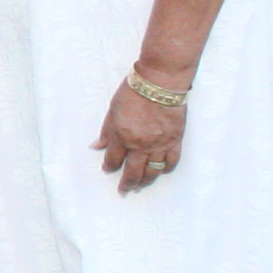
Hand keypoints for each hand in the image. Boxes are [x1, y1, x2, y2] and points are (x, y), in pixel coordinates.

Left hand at [93, 63, 190, 194]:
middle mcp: (140, 144)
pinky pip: (171, 162)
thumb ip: (106, 131)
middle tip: (123, 190)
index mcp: (122, 136)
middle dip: (126, 184)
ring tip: (141, 186)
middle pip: (132, 172)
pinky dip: (165, 169)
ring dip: (145, 181)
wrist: (160, 82)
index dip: (109, 167)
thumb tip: (97, 146)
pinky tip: (160, 171)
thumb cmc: (134, 91)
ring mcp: (159, 144)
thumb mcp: (113, 109)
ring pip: (152, 171)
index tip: (108, 169)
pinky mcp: (175, 140)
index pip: (113, 159)